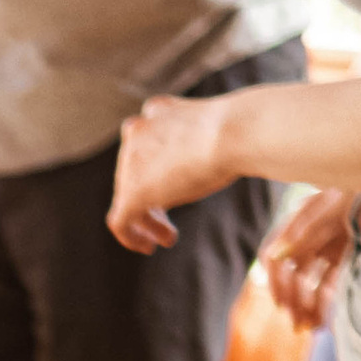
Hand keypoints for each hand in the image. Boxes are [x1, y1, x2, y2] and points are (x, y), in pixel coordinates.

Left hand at [108, 93, 239, 253]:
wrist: (236, 132)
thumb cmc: (240, 131)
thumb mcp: (215, 130)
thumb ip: (197, 142)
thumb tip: (210, 155)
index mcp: (156, 112)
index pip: (144, 146)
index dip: (155, 172)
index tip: (172, 193)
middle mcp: (137, 132)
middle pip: (133, 175)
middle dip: (152, 202)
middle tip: (171, 226)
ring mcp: (130, 162)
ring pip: (127, 198)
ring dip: (147, 221)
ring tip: (167, 239)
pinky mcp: (132, 192)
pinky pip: (119, 221)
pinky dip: (131, 237)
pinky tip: (149, 247)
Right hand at [261, 186, 358, 329]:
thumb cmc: (359, 190)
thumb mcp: (330, 209)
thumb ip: (302, 232)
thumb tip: (272, 257)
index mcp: (298, 222)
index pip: (273, 257)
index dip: (274, 281)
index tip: (279, 303)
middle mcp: (308, 236)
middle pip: (291, 274)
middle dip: (292, 300)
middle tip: (296, 324)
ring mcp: (326, 246)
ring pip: (309, 283)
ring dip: (307, 306)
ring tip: (310, 327)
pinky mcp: (343, 255)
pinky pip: (329, 283)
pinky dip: (325, 301)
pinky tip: (324, 319)